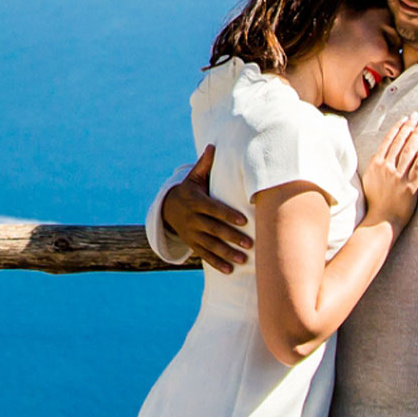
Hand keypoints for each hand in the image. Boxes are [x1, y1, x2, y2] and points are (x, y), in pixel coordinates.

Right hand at [159, 145, 252, 273]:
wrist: (167, 209)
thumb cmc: (190, 190)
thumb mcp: (194, 177)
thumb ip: (205, 165)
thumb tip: (213, 145)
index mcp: (196, 201)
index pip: (213, 209)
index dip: (228, 215)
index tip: (244, 221)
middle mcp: (193, 219)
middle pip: (214, 229)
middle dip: (231, 237)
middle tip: (249, 244)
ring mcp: (192, 233)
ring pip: (210, 245)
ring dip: (226, 253)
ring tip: (243, 260)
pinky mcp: (193, 244)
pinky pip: (204, 255)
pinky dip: (217, 264)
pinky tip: (230, 270)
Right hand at [361, 113, 417, 229]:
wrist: (381, 220)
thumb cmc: (376, 200)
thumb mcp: (369, 178)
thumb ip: (376, 164)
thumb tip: (382, 152)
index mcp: (376, 164)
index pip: (389, 140)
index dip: (399, 127)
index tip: (406, 118)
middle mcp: (387, 167)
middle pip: (400, 142)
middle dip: (410, 127)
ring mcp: (398, 177)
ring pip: (410, 151)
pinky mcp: (410, 186)